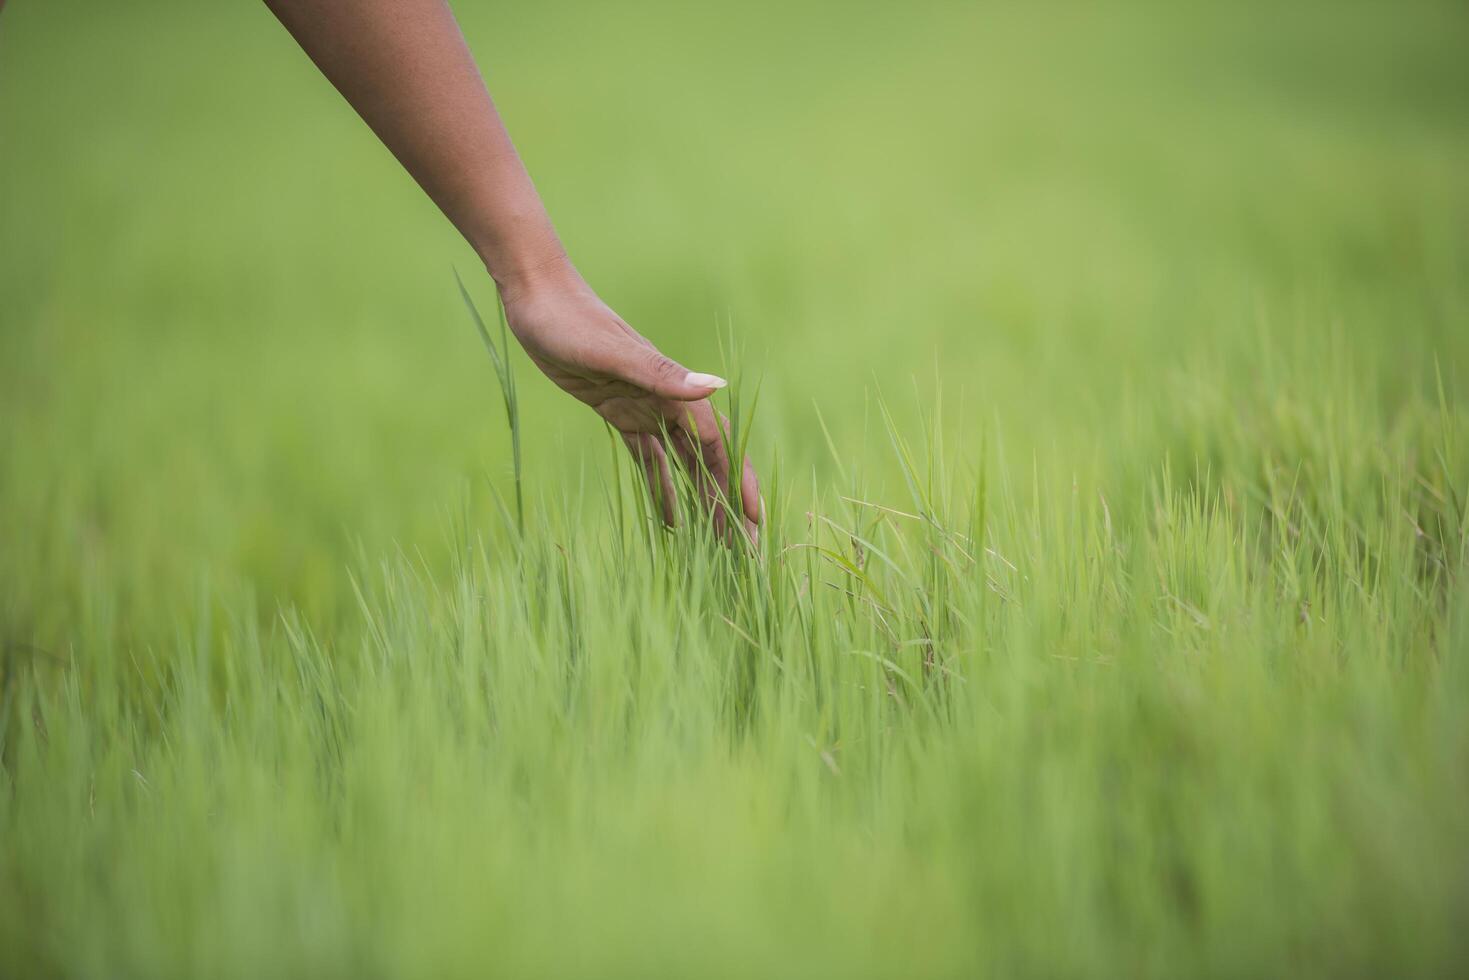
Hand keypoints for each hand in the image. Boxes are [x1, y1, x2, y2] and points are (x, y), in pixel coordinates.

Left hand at [498, 268, 760, 542]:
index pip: (717, 447)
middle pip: (707, 462)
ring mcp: (644, 407)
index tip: (753, 519)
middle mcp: (666, 402)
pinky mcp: (618, 411)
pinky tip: (668, 520)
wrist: (537, 297)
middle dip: (726, 502)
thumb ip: (663, 374)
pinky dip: (661, 487)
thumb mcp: (612, 352)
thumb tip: (717, 386)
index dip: (737, 483)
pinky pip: (649, 459)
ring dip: (700, 500)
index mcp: (673, 391)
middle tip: (743, 548)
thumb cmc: (572, 322)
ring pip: (682, 464)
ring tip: (714, 543)